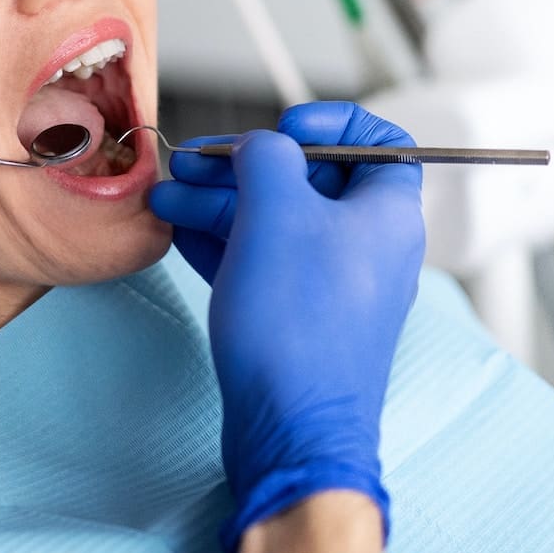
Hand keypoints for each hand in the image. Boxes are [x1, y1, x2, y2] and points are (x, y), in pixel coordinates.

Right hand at [148, 102, 424, 552]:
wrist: (291, 428)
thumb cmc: (298, 324)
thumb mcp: (276, 211)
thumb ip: (266, 157)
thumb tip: (258, 148)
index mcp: (387, 212)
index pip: (380, 143)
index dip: (333, 124)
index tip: (286, 128)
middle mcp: (368, 247)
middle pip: (309, 181)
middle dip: (244, 167)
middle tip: (194, 163)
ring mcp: (333, 286)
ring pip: (276, 223)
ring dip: (220, 203)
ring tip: (166, 198)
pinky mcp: (298, 320)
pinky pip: (262, 262)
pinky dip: (224, 242)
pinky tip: (180, 233)